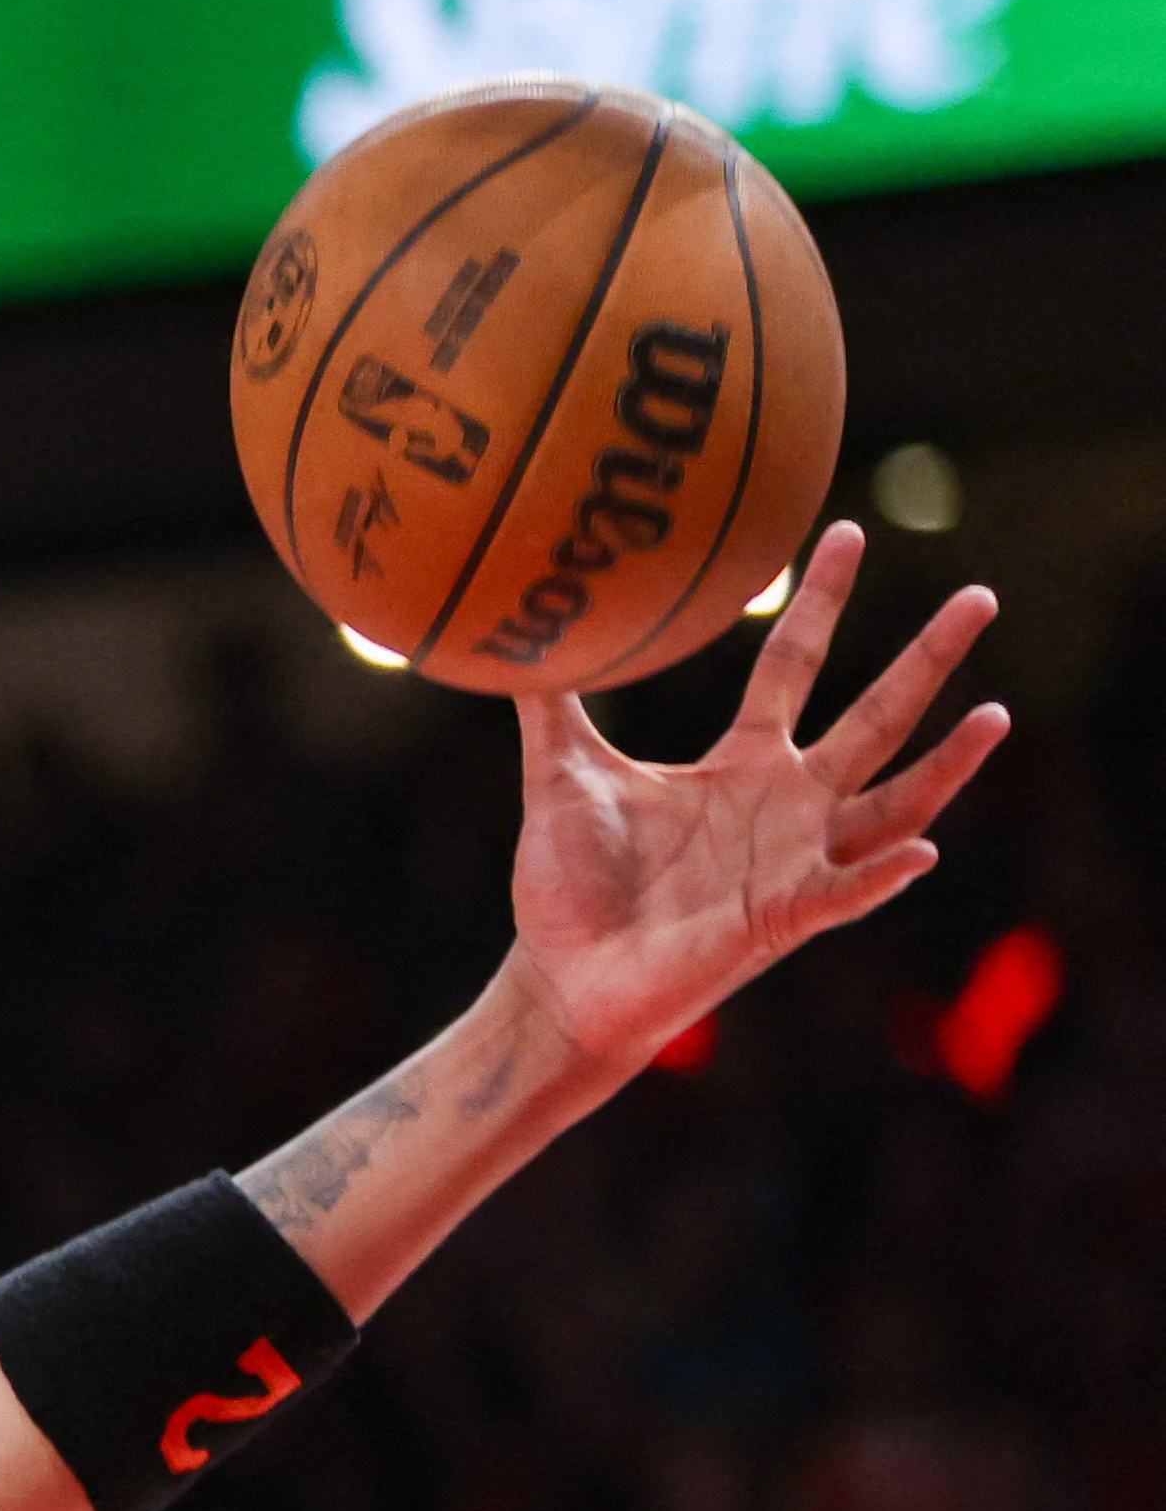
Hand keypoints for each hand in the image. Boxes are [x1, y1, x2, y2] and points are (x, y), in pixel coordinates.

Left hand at [503, 522, 1005, 1070]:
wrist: (560, 978)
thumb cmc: (571, 886)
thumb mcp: (558, 778)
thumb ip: (548, 708)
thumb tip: (516, 632)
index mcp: (741, 764)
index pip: (793, 664)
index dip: (821, 600)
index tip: (849, 532)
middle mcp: (785, 804)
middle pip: (874, 717)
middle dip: (927, 659)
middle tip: (982, 594)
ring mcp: (792, 862)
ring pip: (892, 806)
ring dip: (944, 767)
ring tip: (994, 716)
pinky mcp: (779, 920)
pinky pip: (845, 895)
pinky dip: (882, 877)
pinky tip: (922, 852)